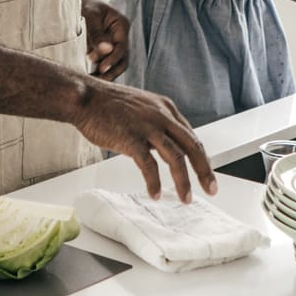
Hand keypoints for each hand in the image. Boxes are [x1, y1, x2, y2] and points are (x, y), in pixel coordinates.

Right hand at [70, 81, 216, 203]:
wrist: (84, 97)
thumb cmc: (108, 104)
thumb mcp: (141, 108)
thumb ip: (156, 125)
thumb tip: (164, 148)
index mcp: (165, 108)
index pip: (191, 136)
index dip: (201, 158)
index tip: (206, 174)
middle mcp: (161, 116)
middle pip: (192, 146)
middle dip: (204, 171)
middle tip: (211, 189)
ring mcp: (147, 126)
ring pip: (175, 157)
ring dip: (183, 181)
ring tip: (185, 198)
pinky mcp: (131, 138)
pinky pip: (148, 165)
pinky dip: (153, 182)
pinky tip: (154, 194)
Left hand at [81, 0, 129, 80]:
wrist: (77, 0)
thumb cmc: (85, 4)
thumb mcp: (90, 16)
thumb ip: (97, 33)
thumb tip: (106, 50)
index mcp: (121, 25)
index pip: (121, 47)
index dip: (113, 59)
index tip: (101, 68)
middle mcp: (120, 36)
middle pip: (122, 60)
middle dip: (112, 72)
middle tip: (98, 81)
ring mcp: (114, 44)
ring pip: (115, 65)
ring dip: (106, 74)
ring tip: (92, 81)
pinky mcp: (105, 50)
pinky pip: (105, 64)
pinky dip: (99, 72)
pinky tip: (90, 78)